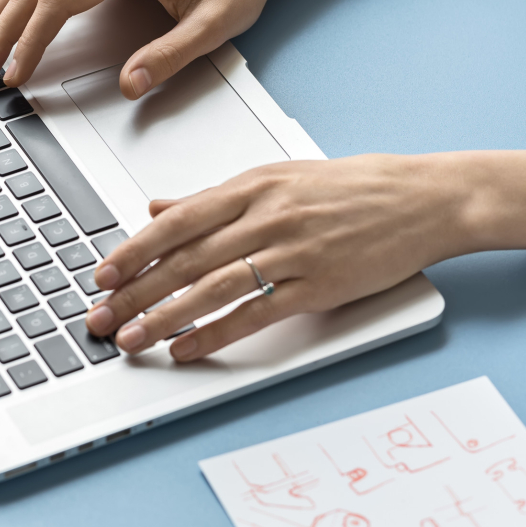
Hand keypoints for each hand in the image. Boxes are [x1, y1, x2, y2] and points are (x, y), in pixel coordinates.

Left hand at [84, 151, 525, 360]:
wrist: (425, 198)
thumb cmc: (353, 188)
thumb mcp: (277, 177)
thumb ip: (214, 198)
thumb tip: (158, 207)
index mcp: (252, 186)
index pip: (176, 221)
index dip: (134, 250)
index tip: (103, 275)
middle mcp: (266, 216)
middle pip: (185, 259)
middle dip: (135, 292)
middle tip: (101, 317)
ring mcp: (292, 252)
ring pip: (211, 288)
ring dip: (164, 318)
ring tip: (132, 340)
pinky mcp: (318, 286)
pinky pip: (254, 314)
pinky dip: (214, 333)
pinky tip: (185, 349)